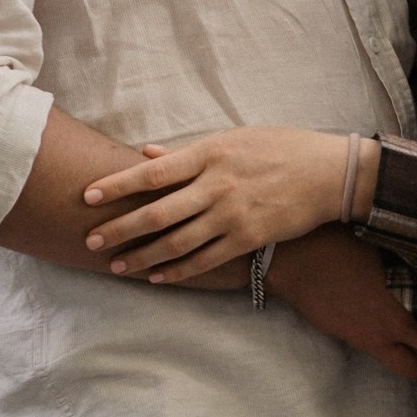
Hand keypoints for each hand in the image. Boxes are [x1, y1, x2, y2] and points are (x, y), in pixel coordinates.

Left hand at [82, 128, 378, 281]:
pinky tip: (156, 277)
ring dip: (143, 257)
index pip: (152, 173)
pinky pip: (205, 260)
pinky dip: (178, 271)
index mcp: (209, 154)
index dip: (117, 185)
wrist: (329, 174)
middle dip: (120, 230)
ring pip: (177, 242)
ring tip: (118, 267)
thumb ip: (187, 153)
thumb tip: (146, 156)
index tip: (88, 196)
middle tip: (91, 242)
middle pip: (157, 213)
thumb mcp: (233, 138)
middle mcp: (216, 185)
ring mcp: (232, 215)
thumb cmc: (279, 149)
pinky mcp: (248, 238)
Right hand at [269, 232, 416, 383]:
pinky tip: (389, 321)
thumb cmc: (335, 245)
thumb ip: (409, 262)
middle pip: (409, 370)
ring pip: (387, 359)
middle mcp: (375, 335)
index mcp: (392, 317)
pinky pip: (369, 344)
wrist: (285, 258)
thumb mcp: (381, 249)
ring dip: (407, 356)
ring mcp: (353, 336)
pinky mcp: (338, 330)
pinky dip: (386, 342)